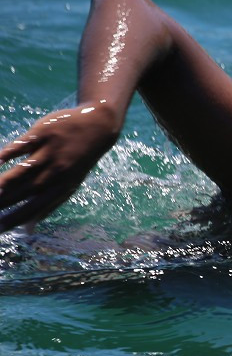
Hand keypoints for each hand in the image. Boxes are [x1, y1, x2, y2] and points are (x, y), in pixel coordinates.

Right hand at [0, 101, 120, 232]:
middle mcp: (55, 171)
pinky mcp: (44, 133)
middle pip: (26, 189)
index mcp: (61, 187)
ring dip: (6, 180)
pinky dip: (12, 151)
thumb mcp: (69, 184)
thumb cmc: (77, 159)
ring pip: (24, 169)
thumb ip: (48, 206)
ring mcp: (50, 152)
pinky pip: (25, 144)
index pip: (35, 207)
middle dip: (4, 202)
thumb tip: (29, 230)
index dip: (17, 218)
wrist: (98, 125)